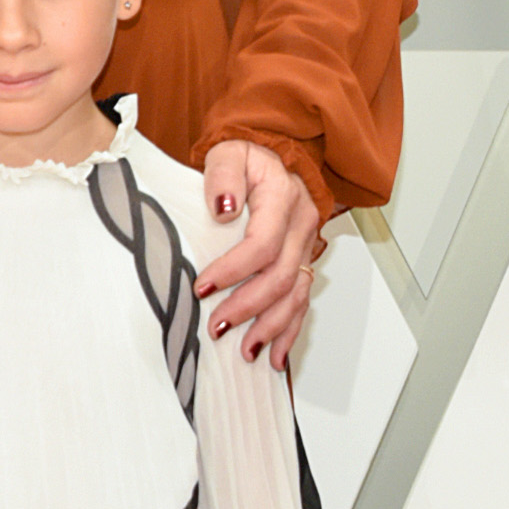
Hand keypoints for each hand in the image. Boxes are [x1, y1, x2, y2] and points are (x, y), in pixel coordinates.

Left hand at [196, 143, 319, 367]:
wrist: (273, 153)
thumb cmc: (246, 157)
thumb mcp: (228, 152)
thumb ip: (223, 175)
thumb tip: (222, 208)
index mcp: (283, 198)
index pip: (262, 244)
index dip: (233, 271)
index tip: (202, 286)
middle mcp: (302, 224)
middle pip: (280, 276)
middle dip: (248, 307)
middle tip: (216, 326)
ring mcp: (306, 245)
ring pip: (296, 295)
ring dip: (271, 327)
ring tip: (245, 350)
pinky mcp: (303, 260)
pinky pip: (302, 300)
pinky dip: (289, 331)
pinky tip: (275, 355)